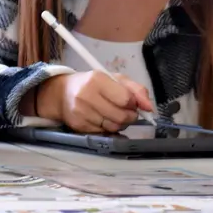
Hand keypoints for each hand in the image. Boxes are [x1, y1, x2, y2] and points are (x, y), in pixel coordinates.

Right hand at [34, 71, 152, 132]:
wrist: (63, 93)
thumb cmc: (94, 84)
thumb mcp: (116, 79)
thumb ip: (136, 90)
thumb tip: (150, 108)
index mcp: (98, 79)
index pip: (126, 99)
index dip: (134, 104)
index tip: (133, 103)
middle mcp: (87, 96)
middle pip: (121, 116)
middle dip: (130, 117)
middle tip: (127, 112)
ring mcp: (81, 112)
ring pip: (113, 127)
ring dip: (120, 124)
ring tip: (114, 114)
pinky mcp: (78, 126)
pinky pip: (103, 132)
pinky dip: (108, 128)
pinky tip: (103, 119)